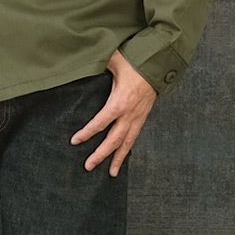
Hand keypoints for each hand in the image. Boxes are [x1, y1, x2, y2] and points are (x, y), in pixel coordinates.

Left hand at [70, 49, 157, 175]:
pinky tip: (123, 157)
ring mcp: (138, 117)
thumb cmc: (135, 61)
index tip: (75, 141)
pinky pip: (134, 137)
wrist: (159, 63)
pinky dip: (128, 149)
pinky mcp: (143, 117)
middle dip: (100, 155)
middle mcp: (129, 114)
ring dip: (118, 159)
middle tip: (88, 166)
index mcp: (120, 102)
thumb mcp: (113, 61)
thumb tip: (83, 63)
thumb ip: (97, 65)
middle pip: (113, 141)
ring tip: (111, 173)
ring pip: (127, 143)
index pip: (100, 123)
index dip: (87, 133)